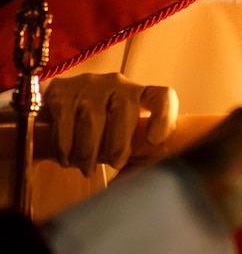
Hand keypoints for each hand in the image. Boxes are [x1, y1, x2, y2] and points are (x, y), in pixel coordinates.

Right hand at [41, 72, 178, 175]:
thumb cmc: (102, 129)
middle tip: (114, 163)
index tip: (154, 141)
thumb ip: (138, 149)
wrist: (58, 110)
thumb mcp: (124, 136)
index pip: (162, 97)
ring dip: (89, 150)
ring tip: (87, 168)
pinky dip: (66, 146)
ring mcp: (88, 85)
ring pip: (92, 118)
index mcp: (141, 95)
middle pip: (124, 107)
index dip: (163, 117)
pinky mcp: (61, 92)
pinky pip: (64, 122)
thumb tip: (143, 177)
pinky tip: (68, 159)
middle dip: (118, 143)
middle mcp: (117, 84)